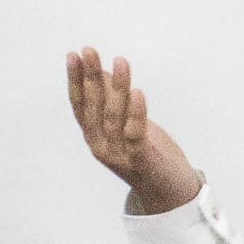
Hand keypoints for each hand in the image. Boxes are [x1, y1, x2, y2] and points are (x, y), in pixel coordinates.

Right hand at [66, 47, 200, 214]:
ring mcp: (119, 155)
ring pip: (114, 116)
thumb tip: (100, 71)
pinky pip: (136, 134)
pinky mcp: (141, 161)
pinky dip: (136, 113)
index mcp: (95, 136)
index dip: (74, 80)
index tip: (73, 55)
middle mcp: (101, 146)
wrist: (169, 192)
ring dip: (117, 87)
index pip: (79, 105)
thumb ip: (112, 101)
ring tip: (121, 61)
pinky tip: (138, 92)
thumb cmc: (148, 153)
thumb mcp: (126, 123)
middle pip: (93, 107)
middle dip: (90, 77)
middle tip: (90, 51)